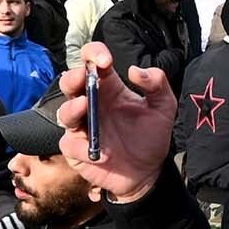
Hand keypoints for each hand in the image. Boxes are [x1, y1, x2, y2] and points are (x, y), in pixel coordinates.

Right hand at [58, 42, 176, 203]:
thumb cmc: (151, 137)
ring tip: (85, 107)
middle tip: (83, 78)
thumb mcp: (164, 108)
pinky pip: (70, 144)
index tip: (105, 60)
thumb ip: (157, 85)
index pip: (92, 62)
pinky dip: (83, 147)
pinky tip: (102, 153)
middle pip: (69, 83)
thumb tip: (135, 71)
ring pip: (64, 112)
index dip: (94, 54)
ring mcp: (81, 127)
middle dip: (73, 77)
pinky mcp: (76, 150)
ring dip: (72, 108)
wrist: (148, 173)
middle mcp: (92, 104)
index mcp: (109, 88)